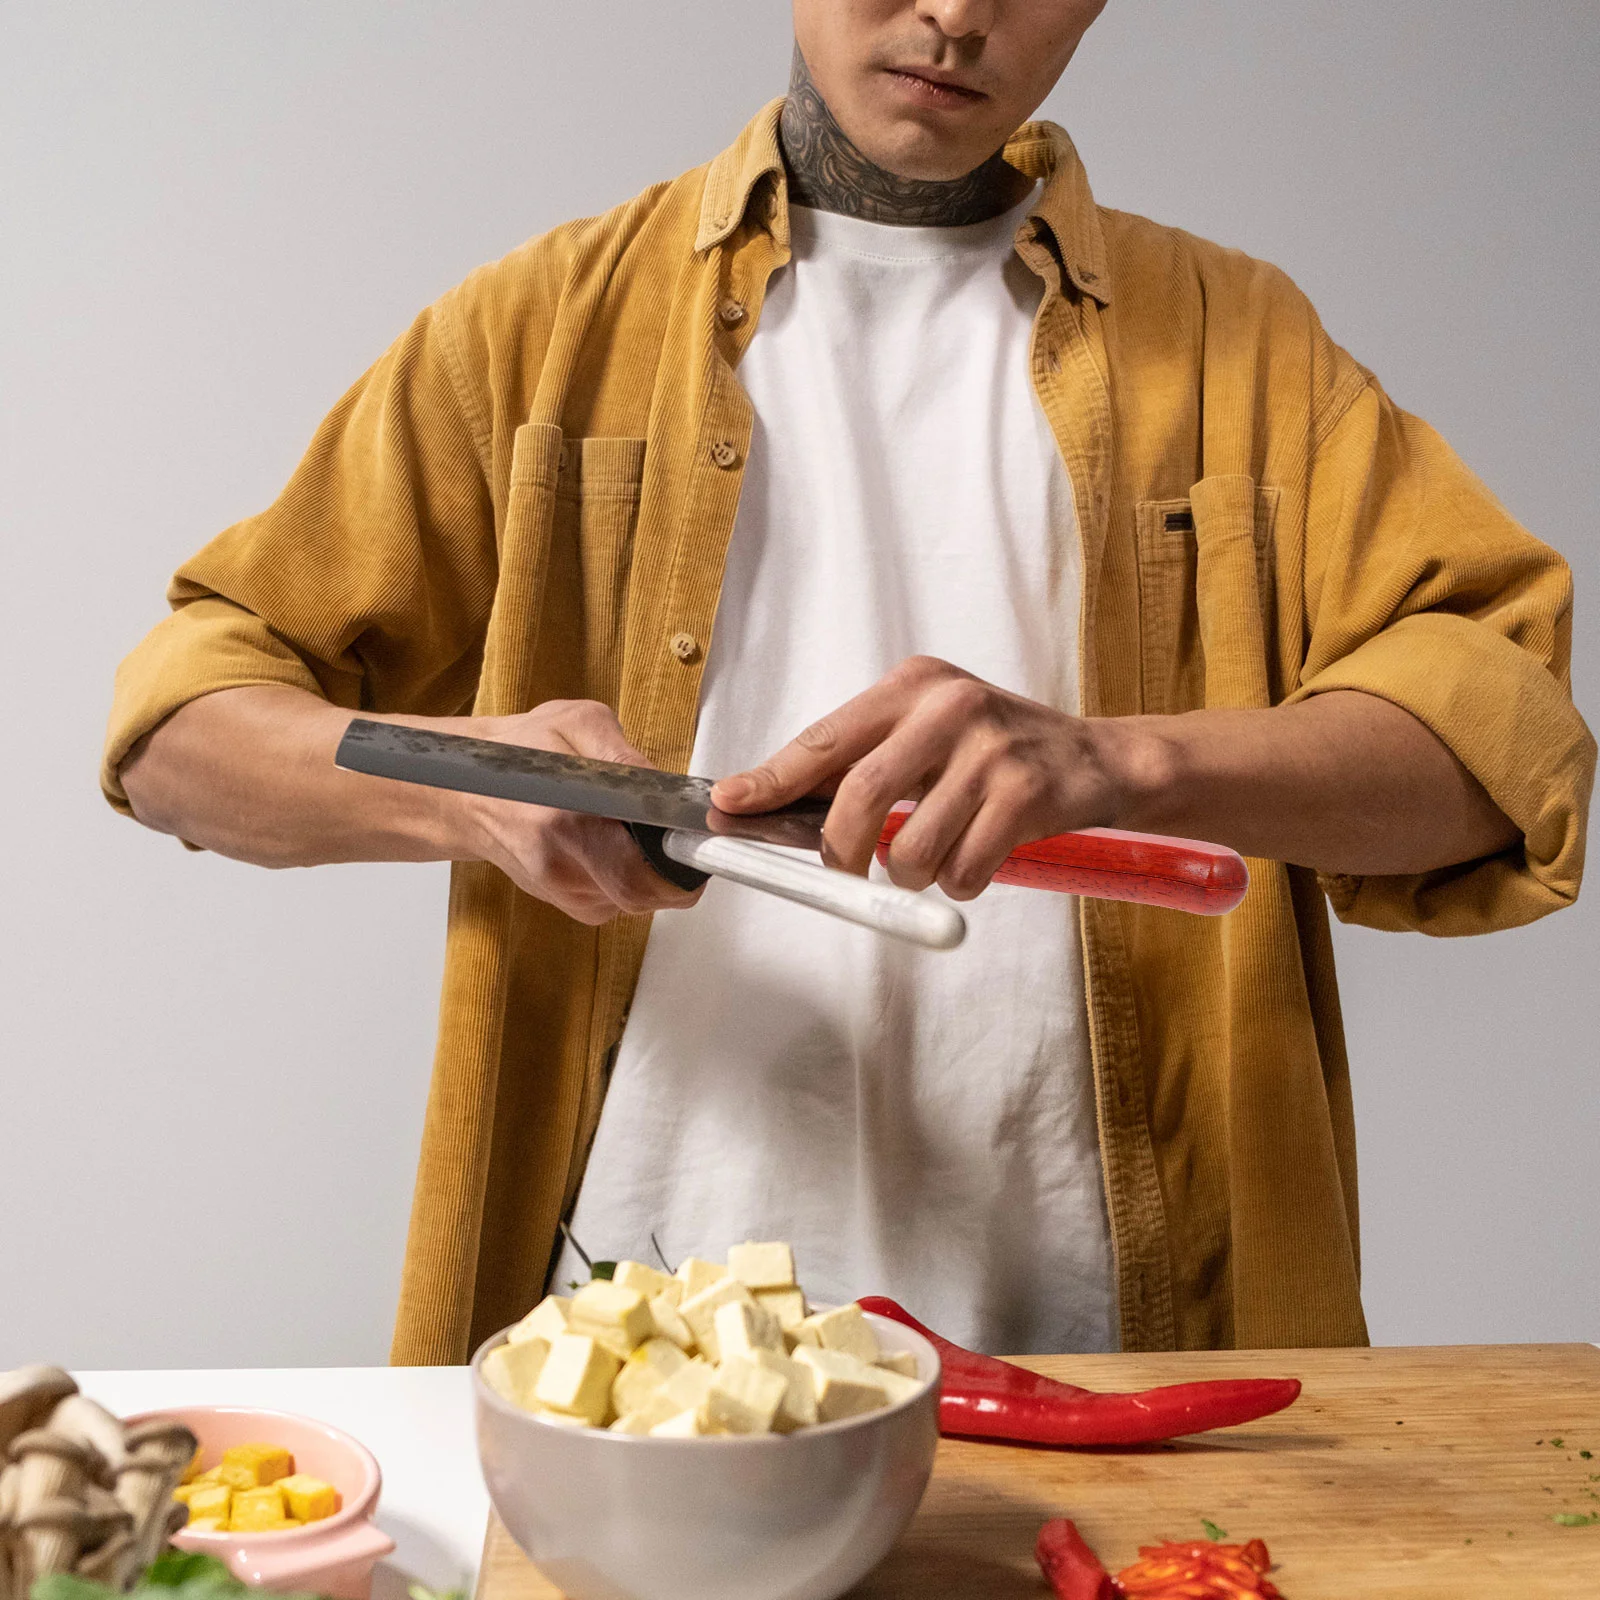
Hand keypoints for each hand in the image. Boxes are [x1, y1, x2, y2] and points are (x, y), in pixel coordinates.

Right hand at [458, 700, 703, 925]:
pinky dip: (627, 878)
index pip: (642, 874)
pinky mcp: (562, 901)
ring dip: (649, 871)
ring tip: (633, 829)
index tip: (693, 838)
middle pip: (645, 896)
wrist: (462, 790)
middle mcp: (560, 867)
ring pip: (635, 902)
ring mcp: (559, 890)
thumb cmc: (517, 752)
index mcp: (565, 823)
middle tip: (674, 832)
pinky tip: (611, 845)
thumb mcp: (575, 724)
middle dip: (673, 868)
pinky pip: (616, 902)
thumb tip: (666, 789)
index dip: (680, 862)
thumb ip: (624, 755)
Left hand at [710, 657, 1135, 900]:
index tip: (729, 804)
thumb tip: (775, 805)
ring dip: (912, 874)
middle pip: (858, 798)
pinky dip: (958, 884)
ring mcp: (990, 749)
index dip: (771, 779)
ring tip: (936, 855)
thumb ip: (863, 760)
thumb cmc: (995, 752)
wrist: (1096, 759)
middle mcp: (948, 706)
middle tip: (845, 870)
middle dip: (841, 851)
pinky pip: (961, 871)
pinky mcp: (1026, 794)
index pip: (824, 738)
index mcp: (912, 685)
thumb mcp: (927, 732)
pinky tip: (977, 858)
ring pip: (910, 849)